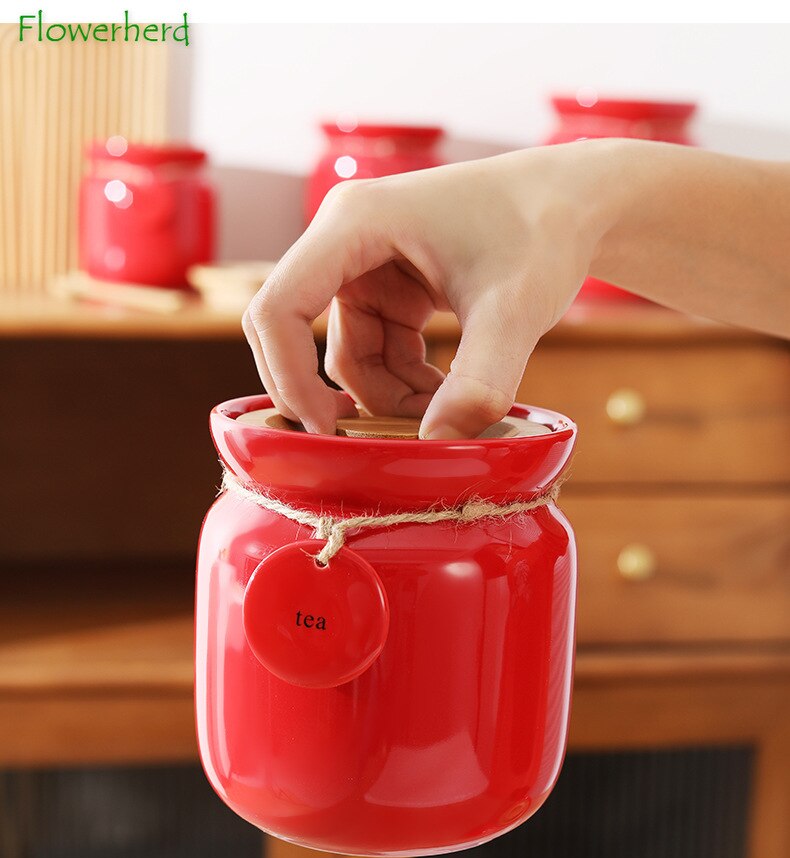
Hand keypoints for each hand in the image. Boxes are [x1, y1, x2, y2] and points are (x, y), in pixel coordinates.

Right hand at [243, 142, 614, 436]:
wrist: (576, 204)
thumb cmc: (545, 230)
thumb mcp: (515, 310)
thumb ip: (479, 381)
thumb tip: (436, 445)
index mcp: (354, 223)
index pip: (278, 309)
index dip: (287, 376)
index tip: (325, 430)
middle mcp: (346, 240)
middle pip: (295, 335)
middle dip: (330, 393)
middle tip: (373, 442)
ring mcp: (365, 266)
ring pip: (344, 355)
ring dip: (384, 396)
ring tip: (447, 407)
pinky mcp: (389, 289)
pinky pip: (374, 353)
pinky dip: (403, 384)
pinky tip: (448, 393)